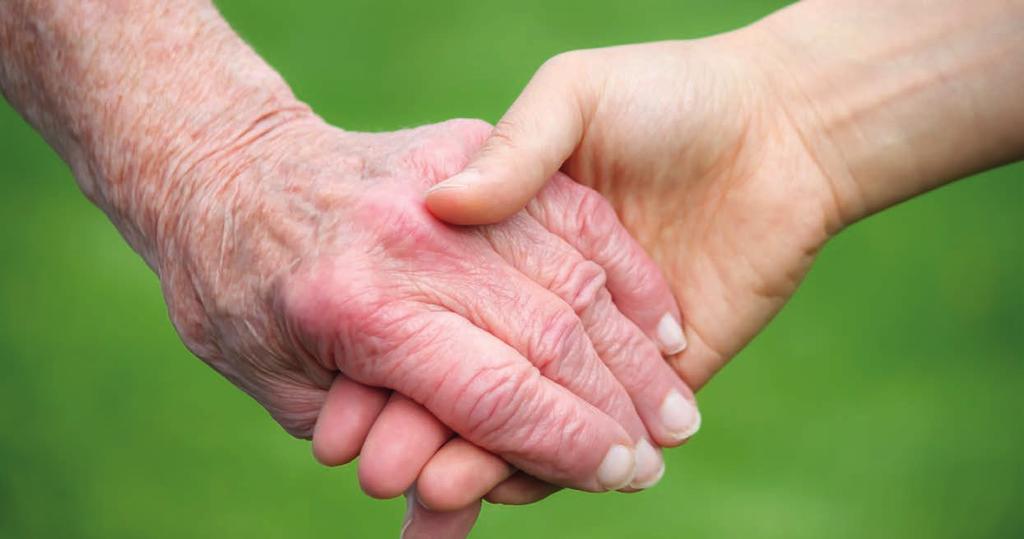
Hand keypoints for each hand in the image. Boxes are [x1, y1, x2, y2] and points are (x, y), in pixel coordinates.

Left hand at [161, 115, 698, 492]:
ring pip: (573, 275)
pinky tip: (662, 321)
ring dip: (635, 350)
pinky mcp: (469, 148)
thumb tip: (449, 519)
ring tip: (678, 402)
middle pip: (548, 336)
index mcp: (359, 311)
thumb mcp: (285, 393)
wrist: (227, 171)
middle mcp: (413, 243)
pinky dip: (624, 271)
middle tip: (657, 455)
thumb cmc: (242, 297)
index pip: (495, 393)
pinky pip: (569, 213)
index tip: (621, 474)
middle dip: (616, 408)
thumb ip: (379, 443)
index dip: (568, 443)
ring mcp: (446, 186)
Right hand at [414, 0, 1023, 516]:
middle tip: (375, 469)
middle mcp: (541, 299)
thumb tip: (442, 205)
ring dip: (473, 458)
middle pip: (470, 376)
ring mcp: (596, 348)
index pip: (438, 313)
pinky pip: (596, 435)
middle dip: (422, 425)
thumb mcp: (576, 97)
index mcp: (509, 239)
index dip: (390, 361)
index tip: (344, 410)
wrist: (782, 129)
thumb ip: (517, 150)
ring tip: (426, 494)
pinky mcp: (660, 382)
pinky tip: (497, 489)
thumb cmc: (670, 96)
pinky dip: (549, 466)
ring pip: (521, 418)